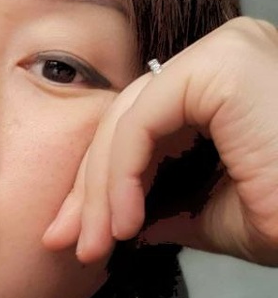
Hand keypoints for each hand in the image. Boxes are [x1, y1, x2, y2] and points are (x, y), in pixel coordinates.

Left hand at [43, 17, 277, 266]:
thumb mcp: (221, 217)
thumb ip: (169, 206)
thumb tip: (123, 219)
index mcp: (231, 85)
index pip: (145, 125)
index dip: (102, 183)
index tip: (79, 238)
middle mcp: (231, 55)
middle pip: (129, 119)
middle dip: (89, 188)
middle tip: (66, 244)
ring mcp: (229, 52)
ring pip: (127, 120)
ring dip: (99, 190)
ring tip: (95, 246)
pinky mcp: (224, 66)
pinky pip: (142, 121)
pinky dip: (119, 174)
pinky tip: (121, 222)